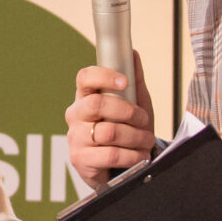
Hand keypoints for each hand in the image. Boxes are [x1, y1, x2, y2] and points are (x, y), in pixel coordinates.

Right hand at [66, 55, 154, 191]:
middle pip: (97, 104)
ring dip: (135, 137)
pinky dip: (132, 156)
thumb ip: (134, 81)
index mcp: (85, 97)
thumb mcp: (134, 105)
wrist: (120, 167)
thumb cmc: (125, 131)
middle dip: (128, 112)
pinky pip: (111, 154)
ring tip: (146, 141)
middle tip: (143, 119)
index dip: (103, 76)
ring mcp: (75, 138)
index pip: (84, 78)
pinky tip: (140, 155)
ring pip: (108, 132)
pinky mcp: (80, 159)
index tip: (124, 82)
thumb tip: (133, 53)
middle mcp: (75, 115)